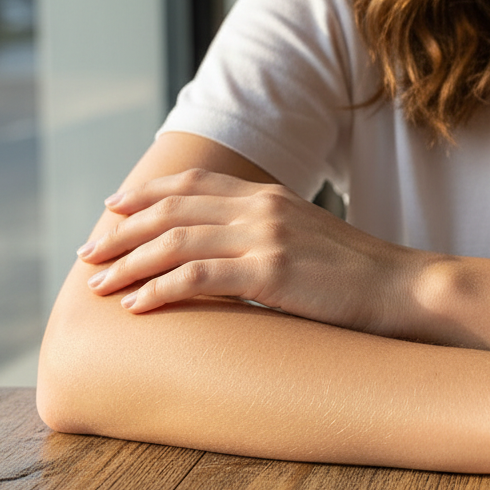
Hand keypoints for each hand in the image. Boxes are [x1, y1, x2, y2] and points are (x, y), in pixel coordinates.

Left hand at [77, 168, 408, 332]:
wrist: (400, 287)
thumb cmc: (354, 275)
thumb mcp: (305, 238)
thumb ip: (264, 233)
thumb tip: (222, 252)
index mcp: (269, 195)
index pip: (193, 183)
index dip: (146, 195)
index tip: (112, 210)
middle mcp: (262, 207)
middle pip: (173, 209)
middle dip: (123, 231)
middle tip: (89, 254)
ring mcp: (267, 236)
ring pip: (176, 240)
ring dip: (129, 263)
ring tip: (99, 285)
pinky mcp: (271, 271)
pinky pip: (198, 276)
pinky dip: (160, 289)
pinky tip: (137, 306)